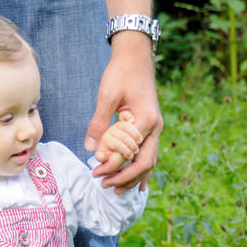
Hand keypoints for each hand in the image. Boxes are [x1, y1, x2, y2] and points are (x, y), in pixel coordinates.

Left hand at [85, 34, 162, 191]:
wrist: (135, 56)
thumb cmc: (121, 72)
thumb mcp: (106, 96)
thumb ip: (99, 123)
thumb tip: (91, 149)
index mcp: (146, 121)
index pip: (130, 154)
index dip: (113, 166)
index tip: (95, 172)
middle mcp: (155, 128)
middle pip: (144, 164)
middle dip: (124, 178)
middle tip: (104, 186)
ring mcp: (154, 128)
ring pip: (148, 162)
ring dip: (132, 177)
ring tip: (117, 190)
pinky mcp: (149, 127)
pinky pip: (148, 154)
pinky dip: (141, 170)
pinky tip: (136, 183)